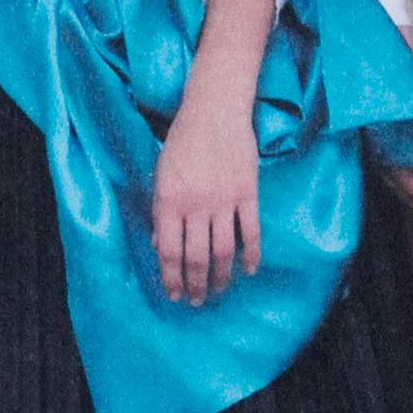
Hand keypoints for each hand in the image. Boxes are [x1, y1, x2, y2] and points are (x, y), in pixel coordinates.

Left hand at [152, 99, 260, 306]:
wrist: (214, 111)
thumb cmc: (182, 143)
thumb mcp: (161, 176)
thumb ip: (161, 212)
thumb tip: (160, 246)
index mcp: (169, 202)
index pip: (169, 251)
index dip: (171, 278)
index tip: (174, 295)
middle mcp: (195, 205)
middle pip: (196, 258)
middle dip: (195, 285)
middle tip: (196, 301)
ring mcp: (224, 201)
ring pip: (223, 251)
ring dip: (220, 277)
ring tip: (218, 291)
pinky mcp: (247, 194)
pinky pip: (251, 232)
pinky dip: (251, 255)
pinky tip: (249, 271)